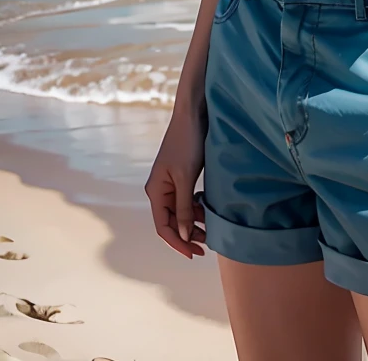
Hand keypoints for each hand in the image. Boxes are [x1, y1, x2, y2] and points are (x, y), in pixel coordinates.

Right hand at [145, 108, 206, 258]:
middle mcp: (160, 189)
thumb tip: (184, 235)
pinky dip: (197, 208)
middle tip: (208, 245)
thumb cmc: (187, 142)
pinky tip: (208, 210)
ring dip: (194, 222)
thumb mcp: (186, 177)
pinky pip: (187, 199)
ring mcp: (171, 182)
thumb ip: (184, 208)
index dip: (178, 243)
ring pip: (181, 212)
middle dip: (188, 234)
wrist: (193, 113)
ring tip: (211, 229)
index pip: (163, 227)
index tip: (194, 254)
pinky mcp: (182, 175)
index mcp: (155, 191)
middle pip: (172, 222)